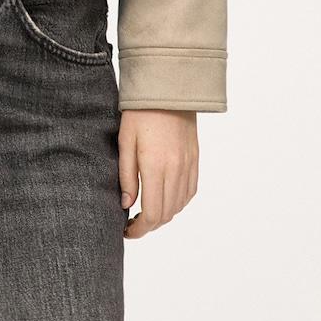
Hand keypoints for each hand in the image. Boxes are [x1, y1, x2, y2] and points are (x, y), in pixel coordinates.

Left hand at [118, 110, 198, 238]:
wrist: (168, 89)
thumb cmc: (140, 112)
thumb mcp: (125, 141)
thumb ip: (126, 176)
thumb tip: (126, 205)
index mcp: (155, 167)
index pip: (151, 213)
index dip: (139, 229)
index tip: (128, 232)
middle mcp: (175, 170)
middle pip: (166, 214)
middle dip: (150, 225)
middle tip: (133, 224)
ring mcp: (188, 166)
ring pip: (179, 206)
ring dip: (164, 215)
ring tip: (146, 212)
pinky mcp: (195, 160)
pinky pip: (190, 192)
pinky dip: (178, 202)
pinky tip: (165, 198)